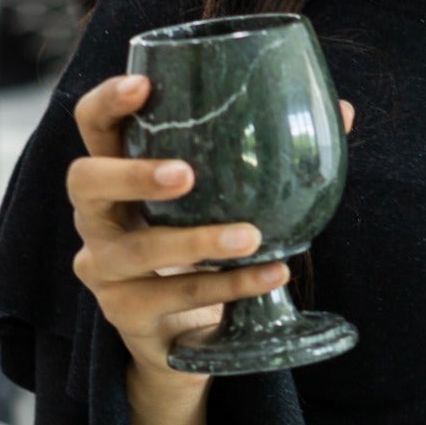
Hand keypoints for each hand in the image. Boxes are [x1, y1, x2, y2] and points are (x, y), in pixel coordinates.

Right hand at [68, 72, 355, 384]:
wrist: (182, 339)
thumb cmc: (202, 247)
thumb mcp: (224, 200)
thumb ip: (270, 154)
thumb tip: (342, 112)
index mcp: (116, 174)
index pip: (93, 126)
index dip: (108, 102)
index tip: (144, 85)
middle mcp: (97, 217)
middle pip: (84, 182)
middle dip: (132, 174)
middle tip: (185, 174)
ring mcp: (103, 268)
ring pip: (135, 249)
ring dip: (195, 241)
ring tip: (248, 236)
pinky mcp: (125, 313)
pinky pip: (174, 296)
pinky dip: (227, 286)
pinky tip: (271, 275)